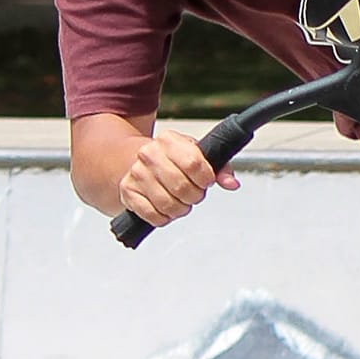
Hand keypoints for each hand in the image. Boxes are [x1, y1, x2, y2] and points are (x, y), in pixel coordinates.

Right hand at [117, 127, 239, 226]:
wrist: (140, 162)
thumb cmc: (173, 160)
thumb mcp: (198, 156)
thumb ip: (220, 168)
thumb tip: (231, 183)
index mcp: (169, 140)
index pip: (194, 163)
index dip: (205, 179)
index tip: (206, 182)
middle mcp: (149, 154)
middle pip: (182, 187)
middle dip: (194, 197)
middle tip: (194, 194)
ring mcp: (136, 174)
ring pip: (168, 204)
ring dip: (180, 209)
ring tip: (180, 202)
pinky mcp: (128, 192)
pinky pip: (152, 215)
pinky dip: (164, 218)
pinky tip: (166, 208)